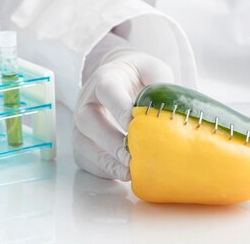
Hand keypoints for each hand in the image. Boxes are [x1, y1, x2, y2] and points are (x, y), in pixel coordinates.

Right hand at [73, 44, 173, 179]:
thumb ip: (160, 84)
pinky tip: (122, 179)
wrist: (122, 78)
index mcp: (106, 79)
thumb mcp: (153, 70)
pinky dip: (100, 174)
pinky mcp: (83, 143)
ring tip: (130, 172)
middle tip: (133, 157)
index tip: (137, 124)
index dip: (120, 108)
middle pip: (89, 121)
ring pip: (82, 145)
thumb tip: (167, 109)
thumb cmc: (140, 76)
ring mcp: (81, 124)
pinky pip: (84, 161)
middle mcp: (87, 102)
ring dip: (105, 161)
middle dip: (111, 141)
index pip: (108, 91)